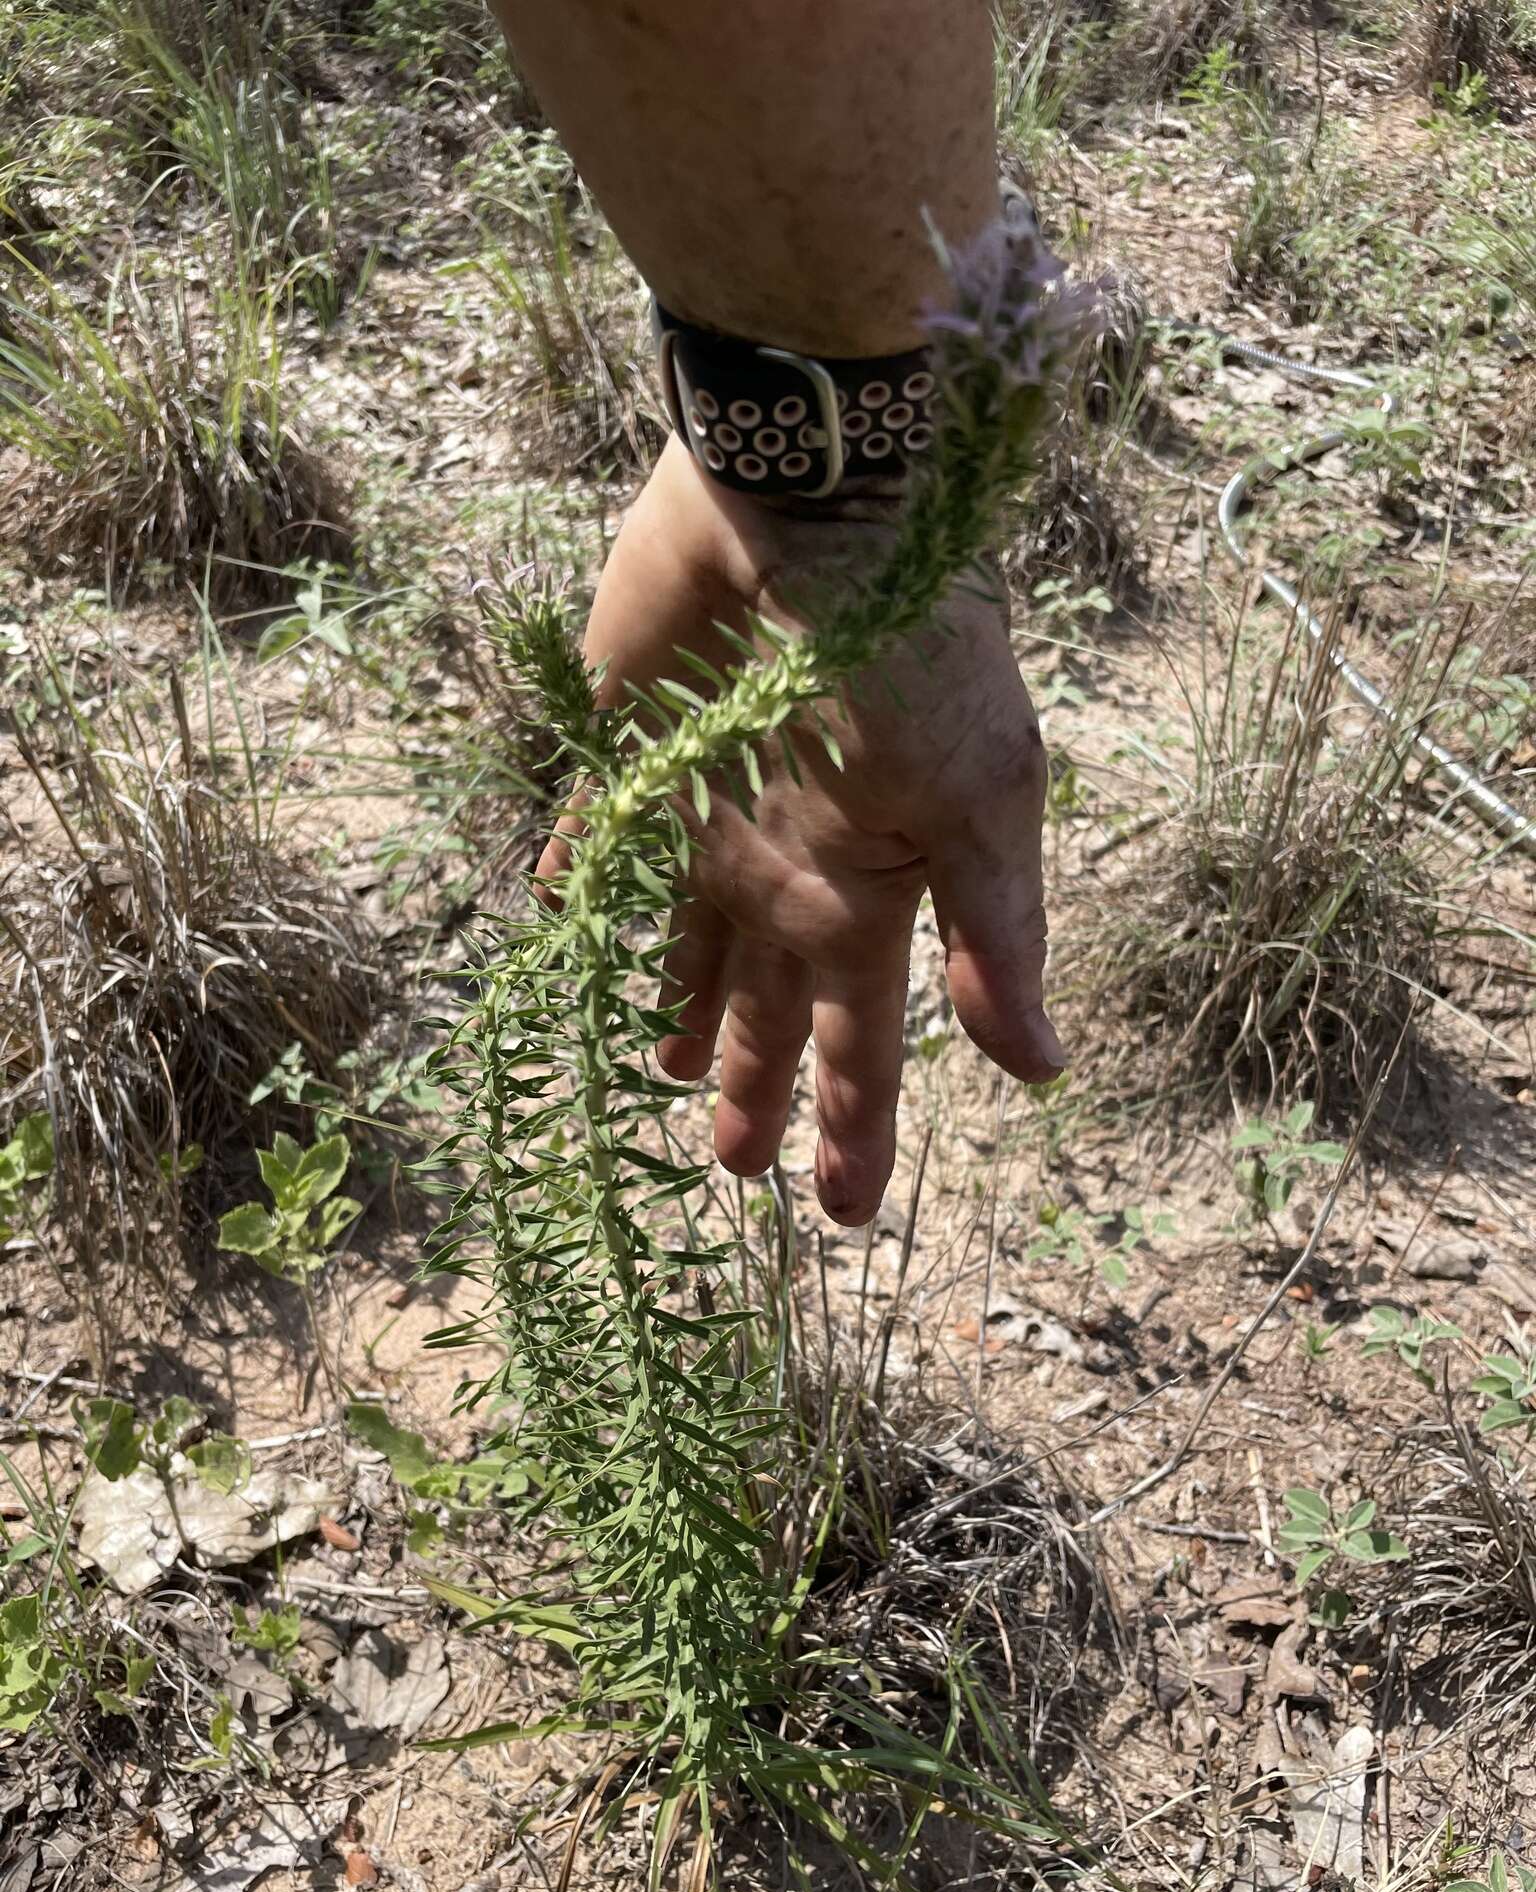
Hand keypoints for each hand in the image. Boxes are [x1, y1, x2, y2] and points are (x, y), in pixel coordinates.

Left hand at [537, 436, 1064, 1227]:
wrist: (808, 508)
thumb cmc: (908, 660)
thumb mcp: (977, 803)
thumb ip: (990, 935)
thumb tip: (1038, 1071)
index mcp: (870, 889)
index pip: (864, 1041)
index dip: (856, 1127)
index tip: (842, 1217)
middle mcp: (790, 865)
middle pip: (771, 1009)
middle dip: (758, 1088)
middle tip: (732, 1173)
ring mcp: (707, 816)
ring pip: (689, 943)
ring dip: (681, 1007)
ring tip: (661, 1077)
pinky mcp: (631, 760)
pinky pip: (597, 844)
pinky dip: (580, 879)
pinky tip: (562, 916)